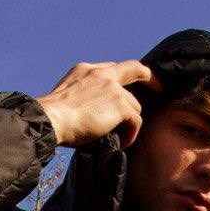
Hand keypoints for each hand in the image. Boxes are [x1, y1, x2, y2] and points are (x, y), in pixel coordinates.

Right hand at [35, 60, 161, 148]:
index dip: (121, 78)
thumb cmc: (51, 117)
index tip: (127, 88)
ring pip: (135, 104)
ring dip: (131, 122)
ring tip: (122, 137)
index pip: (111, 69)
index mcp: (85, 70)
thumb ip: (80, 96)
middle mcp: (101, 74)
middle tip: (159, 87)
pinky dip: (132, 133)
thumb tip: (89, 113)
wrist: (50, 119)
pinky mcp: (121, 104)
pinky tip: (123, 142)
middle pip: (134, 68)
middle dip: (150, 77)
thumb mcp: (65, 97)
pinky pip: (136, 120)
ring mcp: (113, 87)